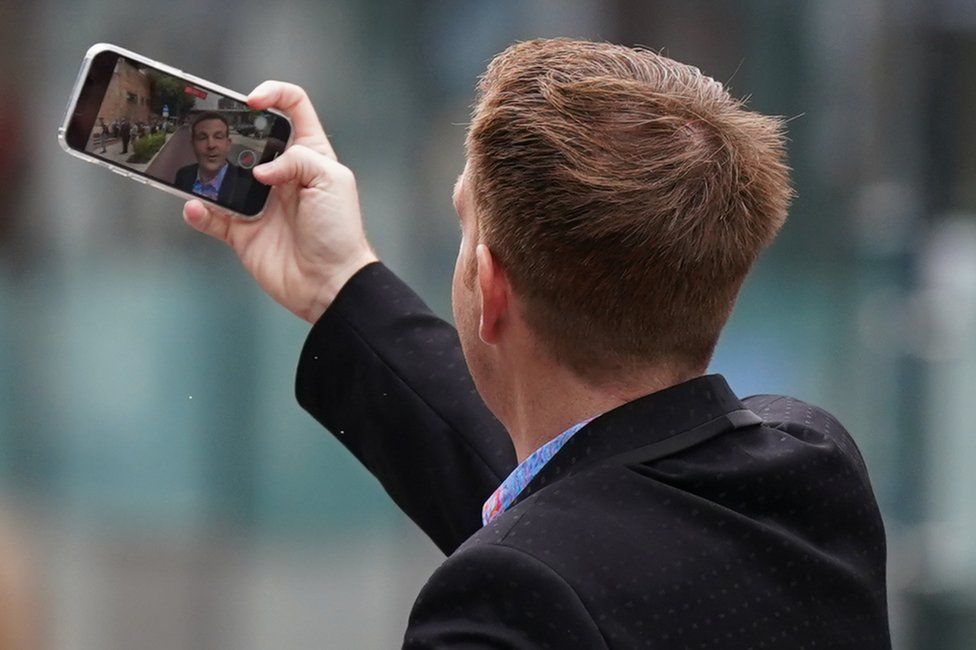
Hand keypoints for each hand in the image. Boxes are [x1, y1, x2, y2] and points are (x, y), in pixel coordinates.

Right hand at [183, 81, 377, 322]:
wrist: (330, 283)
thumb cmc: (339, 231)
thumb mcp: (331, 180)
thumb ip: (297, 160)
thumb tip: (259, 169)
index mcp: (309, 155)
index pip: (293, 108)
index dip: (274, 95)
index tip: (252, 101)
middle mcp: (281, 174)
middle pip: (248, 139)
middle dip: (228, 132)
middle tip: (211, 132)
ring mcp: (259, 202)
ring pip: (223, 176)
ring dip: (207, 172)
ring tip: (197, 168)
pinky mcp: (242, 231)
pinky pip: (212, 217)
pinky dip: (199, 212)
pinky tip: (195, 207)